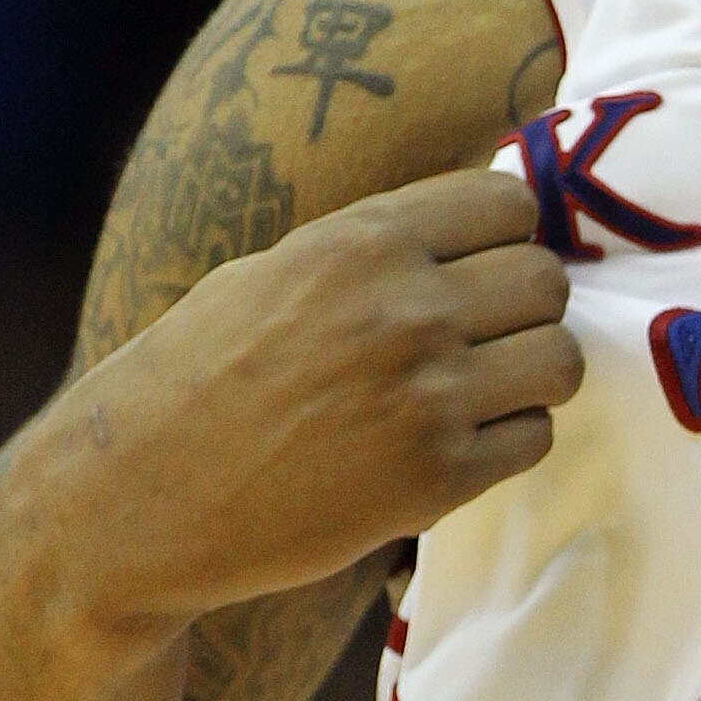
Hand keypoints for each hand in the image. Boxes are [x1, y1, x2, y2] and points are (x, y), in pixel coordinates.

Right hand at [24, 166, 579, 640]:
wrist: (139, 499)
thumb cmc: (193, 379)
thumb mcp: (272, 274)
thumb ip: (373, 249)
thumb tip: (472, 224)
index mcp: (362, 242)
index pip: (509, 201)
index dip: (504, 236)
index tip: (481, 265)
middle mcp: (407, 309)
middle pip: (547, 280)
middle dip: (522, 308)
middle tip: (480, 339)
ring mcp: (430, 397)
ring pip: (560, 362)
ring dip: (529, 376)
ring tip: (478, 392)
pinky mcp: (440, 479)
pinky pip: (535, 440)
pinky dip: (507, 442)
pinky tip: (454, 445)